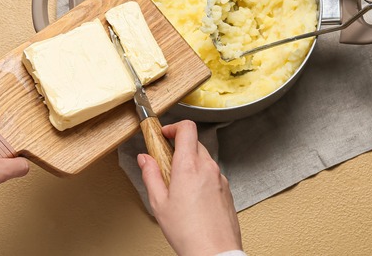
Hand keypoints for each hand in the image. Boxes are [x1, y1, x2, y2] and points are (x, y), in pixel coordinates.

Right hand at [138, 120, 241, 255]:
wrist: (214, 252)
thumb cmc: (188, 232)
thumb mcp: (159, 203)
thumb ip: (150, 175)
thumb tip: (145, 159)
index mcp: (189, 166)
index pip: (187, 129)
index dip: (173, 127)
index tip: (164, 134)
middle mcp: (208, 168)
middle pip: (194, 143)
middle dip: (179, 148)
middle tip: (166, 162)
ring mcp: (220, 178)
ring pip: (204, 159)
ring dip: (190, 164)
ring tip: (178, 186)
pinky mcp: (227, 190)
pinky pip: (212, 175)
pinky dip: (201, 177)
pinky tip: (192, 198)